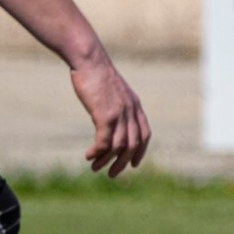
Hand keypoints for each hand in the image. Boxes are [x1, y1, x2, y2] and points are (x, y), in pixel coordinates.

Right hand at [71, 56, 151, 176]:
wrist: (89, 59)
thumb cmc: (96, 73)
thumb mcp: (112, 91)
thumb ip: (116, 106)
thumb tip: (108, 121)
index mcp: (135, 106)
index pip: (145, 134)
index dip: (140, 152)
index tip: (133, 164)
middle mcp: (131, 111)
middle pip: (133, 145)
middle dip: (122, 162)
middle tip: (111, 174)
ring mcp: (119, 113)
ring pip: (118, 146)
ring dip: (107, 160)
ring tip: (95, 167)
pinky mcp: (105, 114)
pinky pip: (104, 141)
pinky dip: (97, 152)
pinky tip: (89, 155)